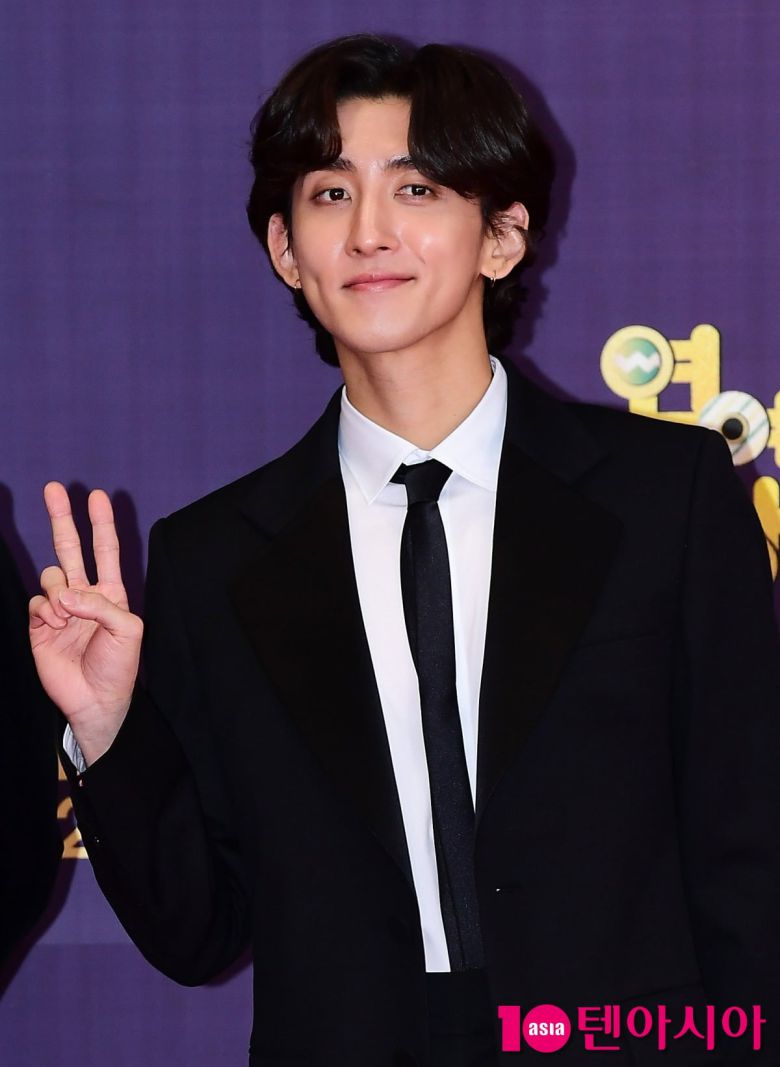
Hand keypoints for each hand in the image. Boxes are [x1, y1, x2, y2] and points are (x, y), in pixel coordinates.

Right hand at [29, 482, 142, 765]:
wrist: (96, 700)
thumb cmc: (119, 667)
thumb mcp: (128, 632)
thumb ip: (101, 606)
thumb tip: (66, 594)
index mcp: (111, 593)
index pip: (105, 550)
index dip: (101, 523)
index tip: (96, 495)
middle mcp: (85, 595)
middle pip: (71, 548)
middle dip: (62, 518)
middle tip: (53, 488)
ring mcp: (61, 609)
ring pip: (51, 576)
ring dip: (57, 590)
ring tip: (65, 616)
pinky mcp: (40, 625)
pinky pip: (37, 602)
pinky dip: (44, 610)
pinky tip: (53, 625)